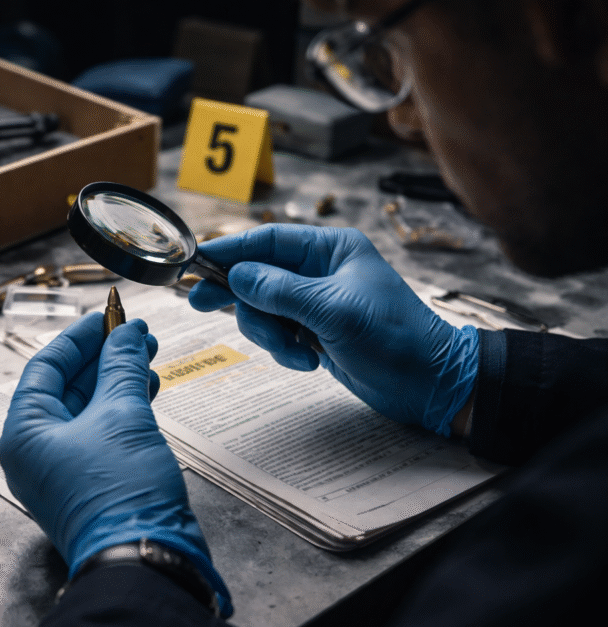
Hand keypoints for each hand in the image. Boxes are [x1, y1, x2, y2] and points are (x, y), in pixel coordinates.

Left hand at [0, 311, 231, 614]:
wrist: (144, 558)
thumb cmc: (121, 494)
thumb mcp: (122, 415)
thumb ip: (122, 366)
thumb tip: (127, 332)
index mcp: (24, 432)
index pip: (46, 367)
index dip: (81, 336)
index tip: (109, 314)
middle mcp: (34, 451)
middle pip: (66, 386)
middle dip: (105, 356)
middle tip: (137, 332)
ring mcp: (60, 469)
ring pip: (87, 409)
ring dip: (118, 380)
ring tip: (149, 356)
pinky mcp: (88, 482)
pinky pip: (99, 432)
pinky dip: (122, 408)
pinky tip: (147, 390)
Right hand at [188, 224, 477, 435]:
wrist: (430, 385)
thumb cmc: (396, 340)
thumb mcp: (335, 312)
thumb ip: (281, 291)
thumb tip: (236, 275)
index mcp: (331, 250)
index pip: (268, 241)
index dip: (229, 250)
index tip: (196, 261)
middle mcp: (320, 271)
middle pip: (256, 276)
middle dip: (241, 299)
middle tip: (200, 303)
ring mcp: (315, 303)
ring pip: (262, 309)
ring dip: (269, 334)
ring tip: (297, 352)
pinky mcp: (314, 331)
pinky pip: (277, 333)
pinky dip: (284, 349)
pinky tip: (309, 361)